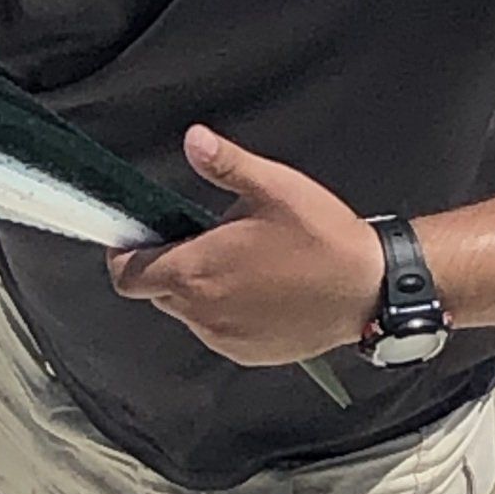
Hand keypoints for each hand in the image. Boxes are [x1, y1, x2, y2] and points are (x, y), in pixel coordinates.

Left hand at [106, 125, 381, 364]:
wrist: (368, 290)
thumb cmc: (322, 238)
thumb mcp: (273, 187)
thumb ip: (225, 164)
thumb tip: (193, 140)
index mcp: (195, 271)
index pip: (128, 276)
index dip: (126, 257)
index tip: (139, 239)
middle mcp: (201, 312)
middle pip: (157, 292)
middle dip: (169, 267)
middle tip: (206, 240)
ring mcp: (223, 337)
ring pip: (188, 313)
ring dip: (200, 290)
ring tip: (241, 264)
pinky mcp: (247, 353)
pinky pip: (217, 331)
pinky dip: (225, 312)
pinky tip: (259, 291)